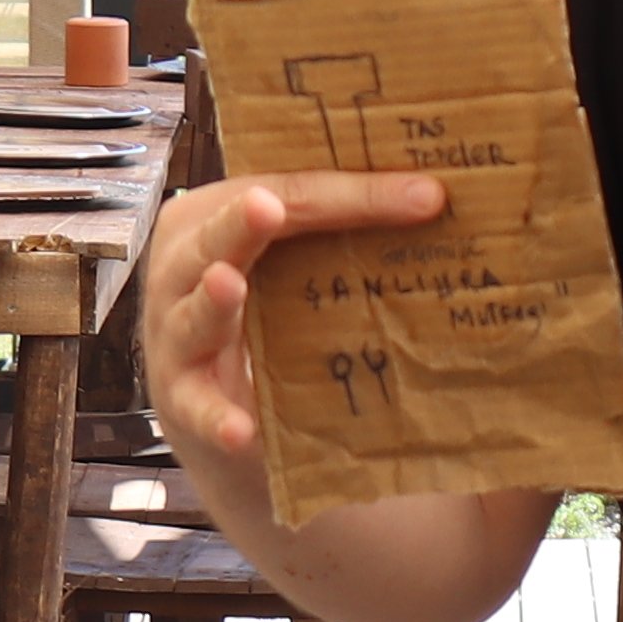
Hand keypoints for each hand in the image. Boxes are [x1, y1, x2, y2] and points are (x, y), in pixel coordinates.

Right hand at [139, 167, 447, 474]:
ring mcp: (177, 338)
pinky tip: (243, 429)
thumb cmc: (273, 319)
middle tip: (267, 207)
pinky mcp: (184, 404)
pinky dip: (218, 418)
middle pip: (216, 238)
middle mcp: (185, 271)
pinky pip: (197, 410)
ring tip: (230, 284)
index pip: (285, 192)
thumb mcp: (299, 269)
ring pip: (191, 314)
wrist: (234, 415)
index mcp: (219, 220)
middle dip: (241, 223)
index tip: (426, 195)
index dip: (351, 193)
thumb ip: (347, 237)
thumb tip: (445, 205)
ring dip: (210, 300)